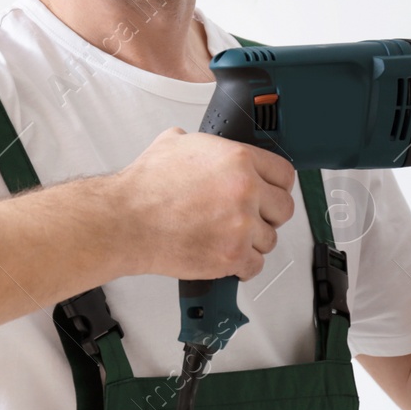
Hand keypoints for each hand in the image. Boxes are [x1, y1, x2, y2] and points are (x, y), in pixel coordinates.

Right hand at [112, 127, 297, 281]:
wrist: (126, 221)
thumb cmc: (145, 187)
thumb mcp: (174, 143)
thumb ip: (199, 143)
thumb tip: (199, 144)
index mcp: (238, 160)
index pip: (284, 174)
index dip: (278, 186)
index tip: (272, 193)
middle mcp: (245, 190)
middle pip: (284, 209)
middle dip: (269, 216)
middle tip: (252, 218)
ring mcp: (241, 225)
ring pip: (270, 240)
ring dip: (253, 242)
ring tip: (230, 239)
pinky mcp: (231, 256)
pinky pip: (255, 266)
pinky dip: (243, 266)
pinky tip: (229, 258)